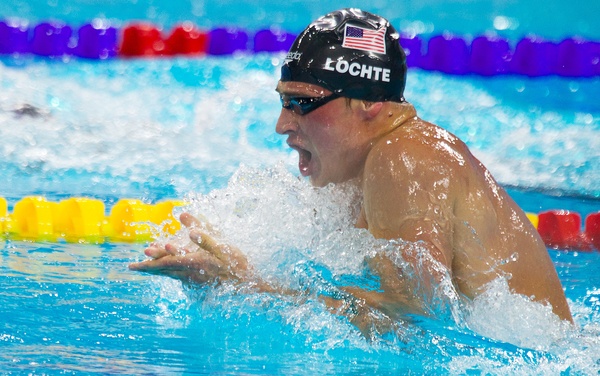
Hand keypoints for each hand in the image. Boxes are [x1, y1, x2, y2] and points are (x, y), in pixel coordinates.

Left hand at [129, 212, 251, 285]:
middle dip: (148, 267)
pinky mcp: (200, 282)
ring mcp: (195, 280)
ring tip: (147, 264)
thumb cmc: (237, 263)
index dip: (148, 263)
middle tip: (132, 267)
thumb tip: (186, 221)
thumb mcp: (223, 245)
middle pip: (164, 271)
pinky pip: (179, 277)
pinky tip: (170, 270)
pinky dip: (170, 272)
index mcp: (194, 263)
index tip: (132, 265)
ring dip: (158, 268)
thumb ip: (204, 234)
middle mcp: (191, 274)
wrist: (249, 283)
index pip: (165, 263)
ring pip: (171, 274)